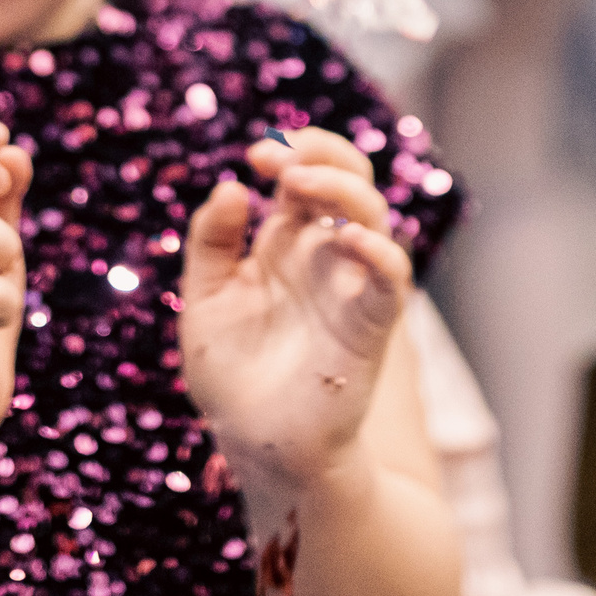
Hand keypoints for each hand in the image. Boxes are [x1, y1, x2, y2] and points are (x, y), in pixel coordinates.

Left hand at [179, 128, 412, 486]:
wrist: (256, 442)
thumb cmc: (233, 374)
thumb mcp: (204, 298)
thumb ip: (211, 242)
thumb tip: (231, 188)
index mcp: (285, 244)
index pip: (305, 177)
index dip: (290, 152)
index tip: (254, 156)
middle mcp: (323, 258)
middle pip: (349, 182)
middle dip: (322, 154)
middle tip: (275, 160)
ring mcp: (348, 287)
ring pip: (373, 218)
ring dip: (342, 190)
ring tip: (298, 183)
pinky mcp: (370, 325)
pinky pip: (391, 278)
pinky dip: (379, 251)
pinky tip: (347, 239)